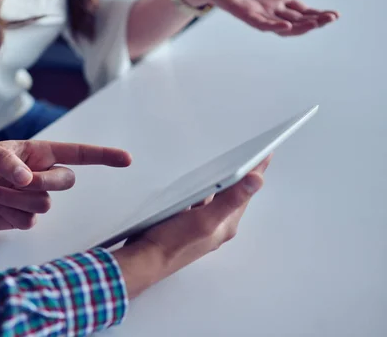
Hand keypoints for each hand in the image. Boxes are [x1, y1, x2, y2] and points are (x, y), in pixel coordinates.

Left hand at [0, 139, 131, 230]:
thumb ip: (6, 158)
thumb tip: (29, 178)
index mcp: (38, 153)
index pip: (77, 154)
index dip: (103, 156)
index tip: (126, 159)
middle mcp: (40, 174)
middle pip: (66, 181)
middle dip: (44, 182)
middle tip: (18, 180)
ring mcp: (33, 198)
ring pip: (46, 204)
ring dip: (18, 198)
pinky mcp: (22, 217)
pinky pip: (30, 220)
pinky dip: (10, 214)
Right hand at [114, 156, 270, 298]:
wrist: (144, 260)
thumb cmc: (172, 243)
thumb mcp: (205, 219)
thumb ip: (231, 199)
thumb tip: (256, 180)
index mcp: (226, 224)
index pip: (246, 192)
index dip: (257, 171)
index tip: (267, 152)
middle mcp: (217, 224)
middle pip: (232, 193)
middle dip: (241, 174)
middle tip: (252, 156)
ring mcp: (201, 224)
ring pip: (214, 196)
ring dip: (220, 181)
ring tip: (230, 165)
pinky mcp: (185, 223)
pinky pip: (198, 201)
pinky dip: (202, 190)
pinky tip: (198, 183)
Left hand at [182, 0, 338, 35]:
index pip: (302, 10)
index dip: (318, 13)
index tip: (335, 14)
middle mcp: (270, 8)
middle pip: (297, 20)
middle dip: (315, 20)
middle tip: (331, 19)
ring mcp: (258, 11)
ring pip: (283, 25)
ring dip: (299, 27)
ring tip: (315, 24)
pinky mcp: (244, 13)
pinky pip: (260, 23)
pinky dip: (273, 26)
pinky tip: (285, 27)